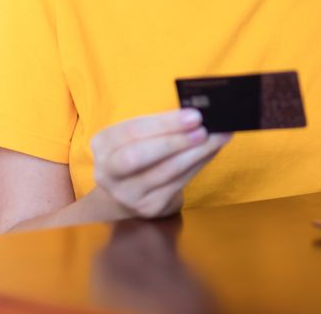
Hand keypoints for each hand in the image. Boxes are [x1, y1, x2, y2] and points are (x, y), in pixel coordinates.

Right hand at [89, 109, 230, 219]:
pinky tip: (211, 152)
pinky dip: (198, 165)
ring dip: (196, 153)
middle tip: (204, 130)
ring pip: (165, 172)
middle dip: (175, 141)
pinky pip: (178, 183)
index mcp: (103, 144)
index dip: (165, 123)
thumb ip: (163, 124)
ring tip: (217, 138)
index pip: (132, 131)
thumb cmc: (141, 150)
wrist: (131, 189)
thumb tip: (200, 113)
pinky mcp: (148, 207)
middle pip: (138, 156)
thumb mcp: (140, 134)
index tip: (194, 115)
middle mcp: (108, 172)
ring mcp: (127, 194)